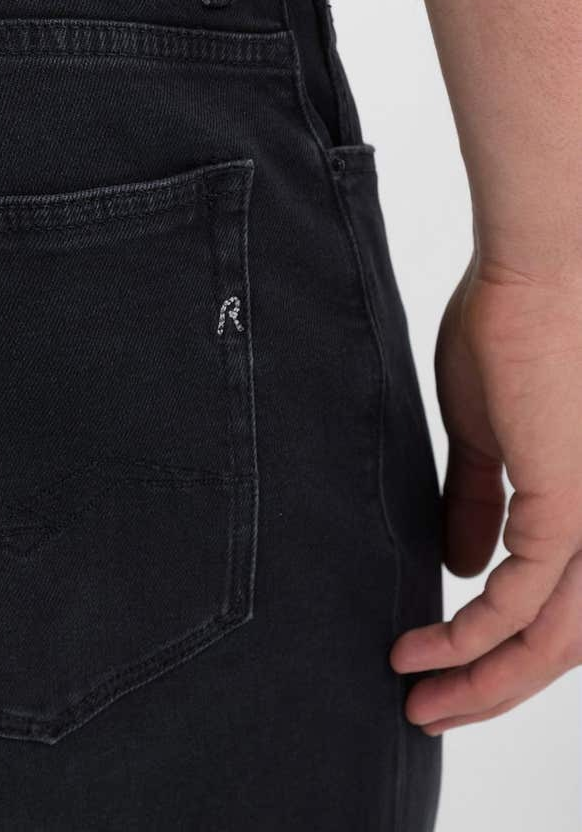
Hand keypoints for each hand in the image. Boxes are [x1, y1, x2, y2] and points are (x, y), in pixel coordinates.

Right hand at [390, 256, 581, 733]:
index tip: (437, 664)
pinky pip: (522, 602)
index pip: (558, 607)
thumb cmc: (511, 332)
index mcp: (580, 506)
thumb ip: (478, 503)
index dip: (503, 649)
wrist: (535, 272)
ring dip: (482, 681)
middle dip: (491, 689)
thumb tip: (458, 564)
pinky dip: (472, 637)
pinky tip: (424, 648)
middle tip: (428, 710)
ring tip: (418, 699)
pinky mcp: (572, 507)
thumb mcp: (488, 438)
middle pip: (563, 645)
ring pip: (553, 642)